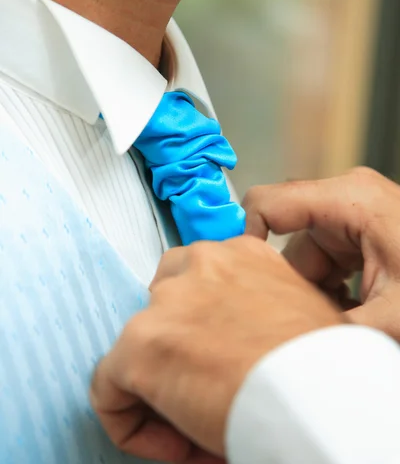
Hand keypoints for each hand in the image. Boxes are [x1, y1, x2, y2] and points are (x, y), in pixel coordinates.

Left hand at [90, 237, 343, 460]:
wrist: (321, 391)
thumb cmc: (324, 361)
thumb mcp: (301, 310)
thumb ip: (263, 307)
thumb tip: (247, 345)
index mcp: (240, 255)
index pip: (197, 282)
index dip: (203, 332)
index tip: (222, 367)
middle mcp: (199, 264)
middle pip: (164, 310)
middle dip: (179, 353)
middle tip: (206, 395)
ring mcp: (166, 303)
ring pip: (138, 350)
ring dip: (161, 391)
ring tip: (196, 427)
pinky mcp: (141, 345)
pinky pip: (109, 389)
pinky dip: (131, 422)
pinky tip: (174, 444)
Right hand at [243, 167, 399, 338]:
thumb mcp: (391, 316)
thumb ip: (330, 331)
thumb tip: (285, 349)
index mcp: (348, 199)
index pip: (267, 204)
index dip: (244, 239)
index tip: (238, 280)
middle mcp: (345, 199)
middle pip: (287, 242)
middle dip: (292, 286)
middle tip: (304, 324)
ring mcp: (352, 216)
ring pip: (305, 257)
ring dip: (314, 293)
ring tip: (338, 322)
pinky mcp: (358, 233)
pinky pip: (325, 260)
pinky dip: (329, 289)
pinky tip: (350, 313)